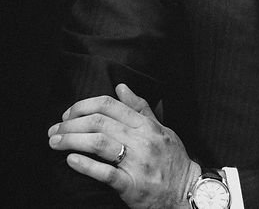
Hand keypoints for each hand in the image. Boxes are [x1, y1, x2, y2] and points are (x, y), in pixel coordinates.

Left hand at [48, 83, 199, 207]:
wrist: (186, 189)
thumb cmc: (172, 158)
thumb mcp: (161, 128)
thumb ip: (140, 108)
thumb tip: (121, 87)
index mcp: (147, 125)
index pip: (110, 106)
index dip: (83, 106)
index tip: (68, 114)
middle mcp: (142, 140)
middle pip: (99, 123)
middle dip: (71, 124)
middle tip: (54, 130)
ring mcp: (137, 162)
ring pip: (99, 144)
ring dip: (71, 141)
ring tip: (55, 143)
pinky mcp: (132, 184)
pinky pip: (105, 173)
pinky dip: (85, 165)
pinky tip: (70, 160)